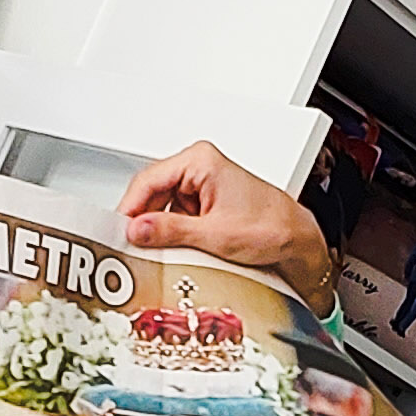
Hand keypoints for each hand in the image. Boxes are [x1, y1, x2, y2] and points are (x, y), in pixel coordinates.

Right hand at [123, 144, 333, 314]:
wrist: (298, 242)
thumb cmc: (272, 227)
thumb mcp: (215, 235)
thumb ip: (171, 231)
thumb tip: (137, 230)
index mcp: (200, 161)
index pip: (147, 181)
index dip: (129, 209)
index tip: (117, 233)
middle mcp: (199, 168)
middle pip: (151, 194)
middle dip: (142, 222)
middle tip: (129, 249)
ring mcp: (202, 187)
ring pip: (161, 208)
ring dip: (157, 231)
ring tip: (152, 254)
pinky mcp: (205, 205)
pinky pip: (175, 218)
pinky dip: (171, 236)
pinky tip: (171, 252)